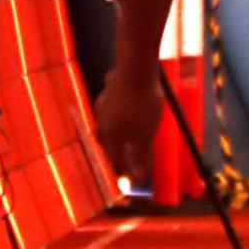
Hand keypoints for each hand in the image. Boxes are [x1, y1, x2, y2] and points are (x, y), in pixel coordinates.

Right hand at [89, 69, 164, 188]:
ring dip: (110, 132)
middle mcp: (103, 120)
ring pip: (105, 122)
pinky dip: (115, 111)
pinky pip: (111, 104)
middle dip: (112, 152)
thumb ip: (141, 156)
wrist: (135, 68)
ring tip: (115, 136)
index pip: (115, 158)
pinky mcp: (110, 87)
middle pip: (105, 141)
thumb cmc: (143, 103)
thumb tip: (139, 178)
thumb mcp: (146, 133)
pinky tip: (120, 107)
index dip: (121, 170)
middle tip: (117, 159)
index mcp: (111, 134)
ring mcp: (104, 102)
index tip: (126, 180)